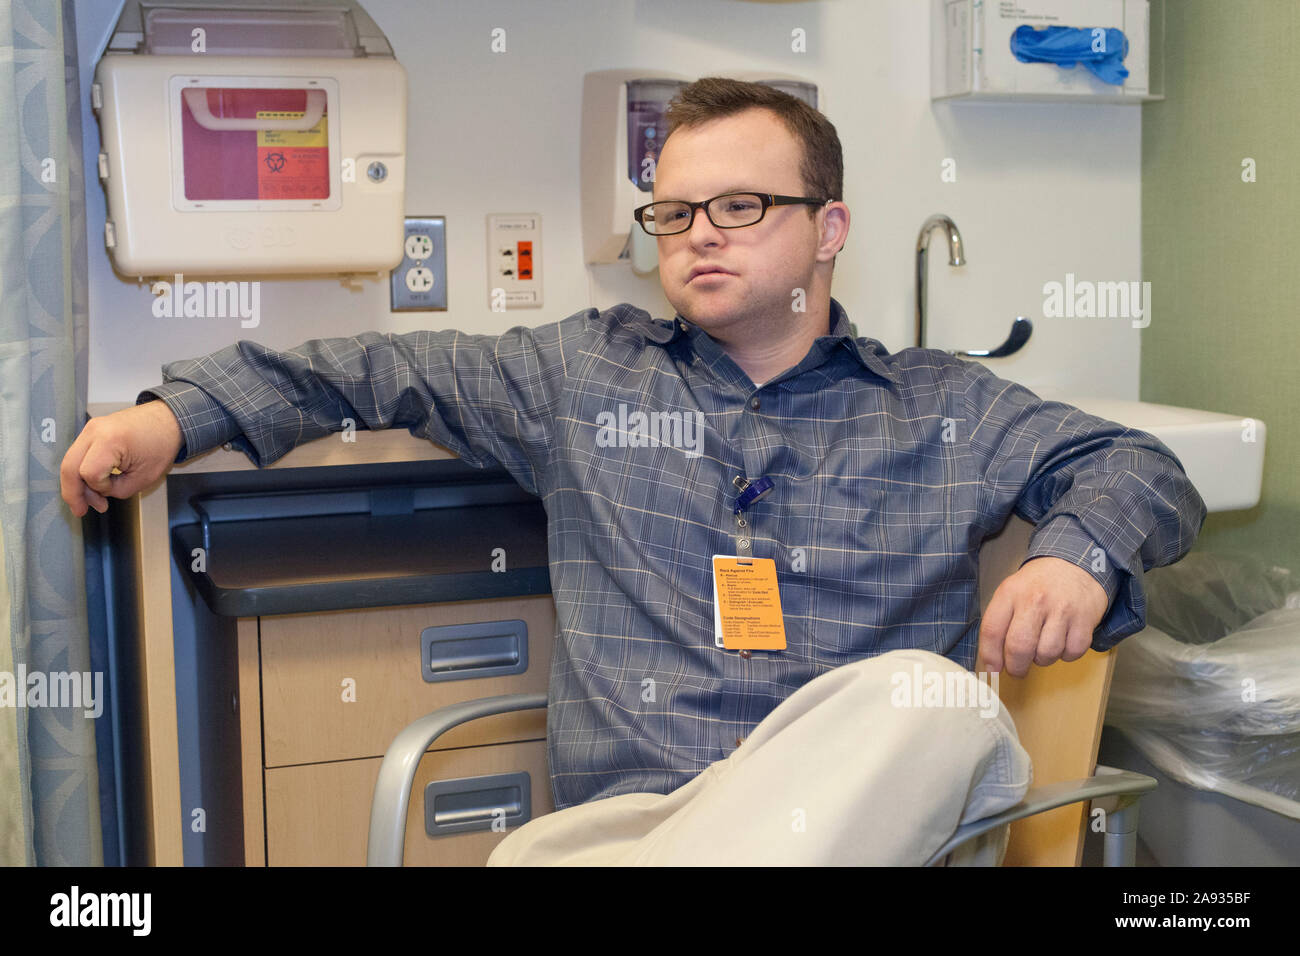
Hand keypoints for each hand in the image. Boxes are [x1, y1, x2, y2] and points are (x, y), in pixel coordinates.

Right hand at [60, 401, 183, 516]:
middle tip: (80, 511)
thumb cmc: (162, 445)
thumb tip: (96, 492)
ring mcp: (90, 428)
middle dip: (72, 493)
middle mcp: (94, 431)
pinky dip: (81, 471)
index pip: (90, 473)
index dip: (100, 488)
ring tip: (91, 501)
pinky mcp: (91, 430)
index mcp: (110, 440)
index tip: (113, 490)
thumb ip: (116, 490)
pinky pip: (78, 454)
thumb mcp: (144, 477)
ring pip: (69, 461)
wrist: (168, 420)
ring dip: (76, 484)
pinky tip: (92, 485)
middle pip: (69, 467)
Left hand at [976, 556, 1108, 676]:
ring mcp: (1061, 610)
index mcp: (1010, 593)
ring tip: (1042, 647)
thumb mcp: (1012, 591)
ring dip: (1043, 659)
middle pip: (1019, 648)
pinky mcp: (1084, 619)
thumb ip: (1000, 621)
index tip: (992, 670)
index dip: (989, 656)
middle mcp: (1034, 600)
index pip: (992, 630)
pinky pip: (1072, 653)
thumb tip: (991, 660)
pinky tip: (1063, 640)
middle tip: (1017, 669)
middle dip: (1016, 667)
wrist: (1076, 564)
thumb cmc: (1039, 584)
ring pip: (1047, 654)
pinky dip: (1066, 654)